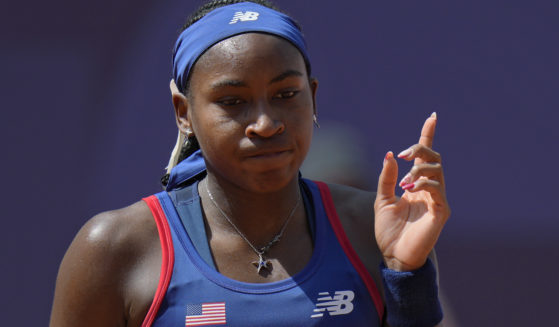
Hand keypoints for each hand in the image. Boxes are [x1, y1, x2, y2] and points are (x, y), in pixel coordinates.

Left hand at [374, 113, 450, 270]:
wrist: (394, 254)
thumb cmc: (389, 230)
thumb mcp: (382, 200)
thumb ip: (387, 178)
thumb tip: (392, 155)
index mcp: (416, 184)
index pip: (425, 156)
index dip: (428, 136)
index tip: (432, 116)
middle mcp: (429, 189)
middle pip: (433, 157)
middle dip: (419, 149)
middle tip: (402, 155)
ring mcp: (437, 199)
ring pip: (437, 170)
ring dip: (418, 170)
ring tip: (404, 184)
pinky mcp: (441, 211)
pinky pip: (438, 188)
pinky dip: (424, 183)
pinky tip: (410, 190)